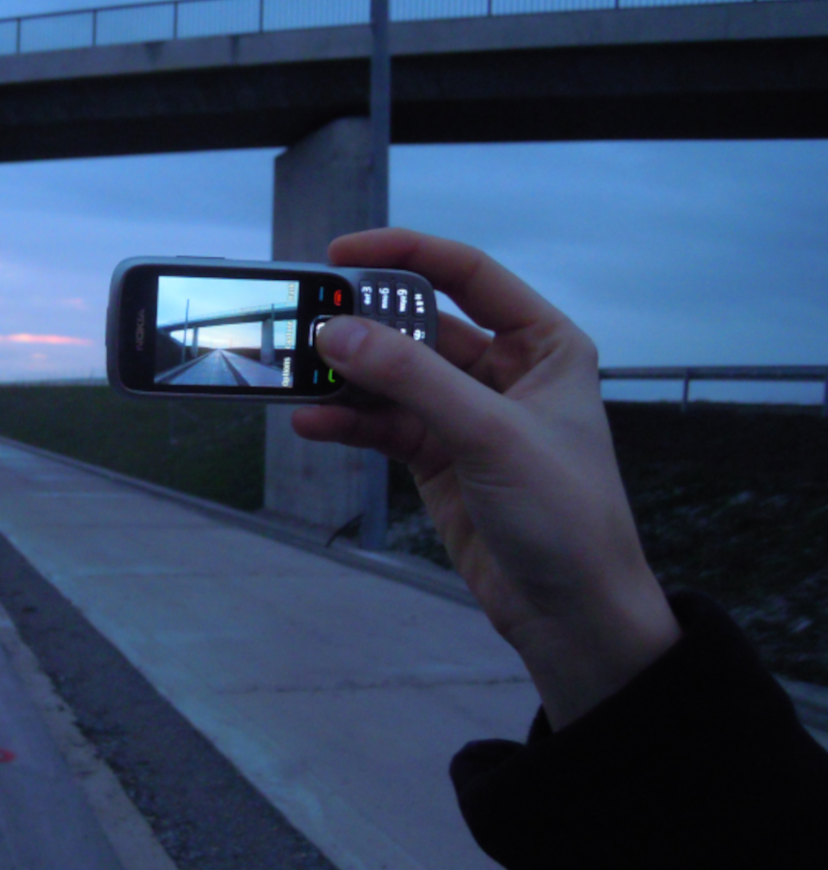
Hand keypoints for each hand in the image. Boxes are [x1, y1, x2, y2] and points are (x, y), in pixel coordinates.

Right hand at [293, 228, 680, 728]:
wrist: (573, 614)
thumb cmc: (565, 515)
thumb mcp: (490, 434)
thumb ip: (412, 379)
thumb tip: (337, 332)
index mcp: (543, 345)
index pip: (468, 275)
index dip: (406, 255)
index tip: (341, 255)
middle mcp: (504, 372)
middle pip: (420, 326)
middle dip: (364, 324)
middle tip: (306, 321)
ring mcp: (467, 417)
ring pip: (394, 378)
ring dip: (347, 377)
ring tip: (296, 373)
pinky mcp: (439, 459)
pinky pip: (382, 426)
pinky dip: (347, 423)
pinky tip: (310, 421)